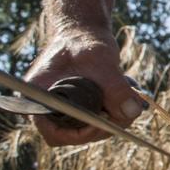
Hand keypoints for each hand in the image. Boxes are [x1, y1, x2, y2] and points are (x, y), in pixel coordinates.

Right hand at [23, 26, 147, 146]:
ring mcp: (64, 111)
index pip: (55, 133)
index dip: (80, 134)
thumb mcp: (101, 60)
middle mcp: (48, 109)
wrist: (84, 33)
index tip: (105, 120)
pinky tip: (125, 95)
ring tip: (129, 96)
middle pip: (75, 136)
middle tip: (126, 108)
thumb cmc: (84, 41)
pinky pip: (98, 122)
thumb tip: (131, 112)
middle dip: (104, 126)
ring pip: (90, 131)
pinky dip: (115, 113)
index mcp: (39, 98)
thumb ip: (115, 86)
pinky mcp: (80, 109)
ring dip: (114, 120)